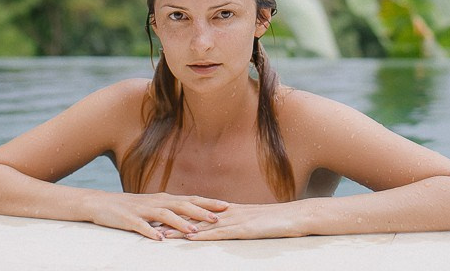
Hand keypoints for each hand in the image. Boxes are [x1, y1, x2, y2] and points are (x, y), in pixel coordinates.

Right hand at [88, 191, 228, 240]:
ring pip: (165, 215)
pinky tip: (159, 239)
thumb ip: (171, 211)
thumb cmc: (130, 207)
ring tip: (194, 231)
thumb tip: (192, 217)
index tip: (226, 206)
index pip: (190, 199)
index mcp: (164, 199)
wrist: (101, 203)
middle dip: (200, 212)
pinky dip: (151, 232)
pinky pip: (141, 226)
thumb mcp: (153, 207)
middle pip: (182, 205)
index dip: (208, 202)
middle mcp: (156, 202)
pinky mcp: (129, 219)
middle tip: (218, 218)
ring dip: (180, 223)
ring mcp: (142, 210)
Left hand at [158, 201, 305, 240]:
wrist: (298, 216)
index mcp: (230, 211)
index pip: (198, 213)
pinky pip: (220, 233)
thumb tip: (227, 229)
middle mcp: (228, 214)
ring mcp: (236, 221)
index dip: (178, 215)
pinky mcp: (244, 230)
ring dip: (181, 230)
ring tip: (162, 233)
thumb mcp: (255, 223)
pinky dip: (204, 235)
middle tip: (150, 224)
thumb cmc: (279, 222)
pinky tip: (191, 237)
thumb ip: (240, 224)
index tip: (160, 218)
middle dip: (172, 221)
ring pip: (203, 226)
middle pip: (194, 218)